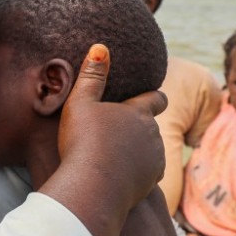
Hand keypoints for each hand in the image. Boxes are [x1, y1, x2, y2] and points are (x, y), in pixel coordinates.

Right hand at [43, 44, 167, 235]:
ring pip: (150, 149)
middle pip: (151, 125)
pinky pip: (146, 172)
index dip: (152, 96)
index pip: (156, 98)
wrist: (93, 187)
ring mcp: (154, 159)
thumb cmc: (83, 142)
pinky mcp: (151, 182)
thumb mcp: (80, 104)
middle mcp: (153, 134)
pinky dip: (135, 170)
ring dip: (137, 149)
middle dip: (139, 126)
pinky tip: (118, 174)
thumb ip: (91, 76)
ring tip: (115, 154)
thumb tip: (101, 47)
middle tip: (119, 130)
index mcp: (138, 112)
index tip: (149, 96)